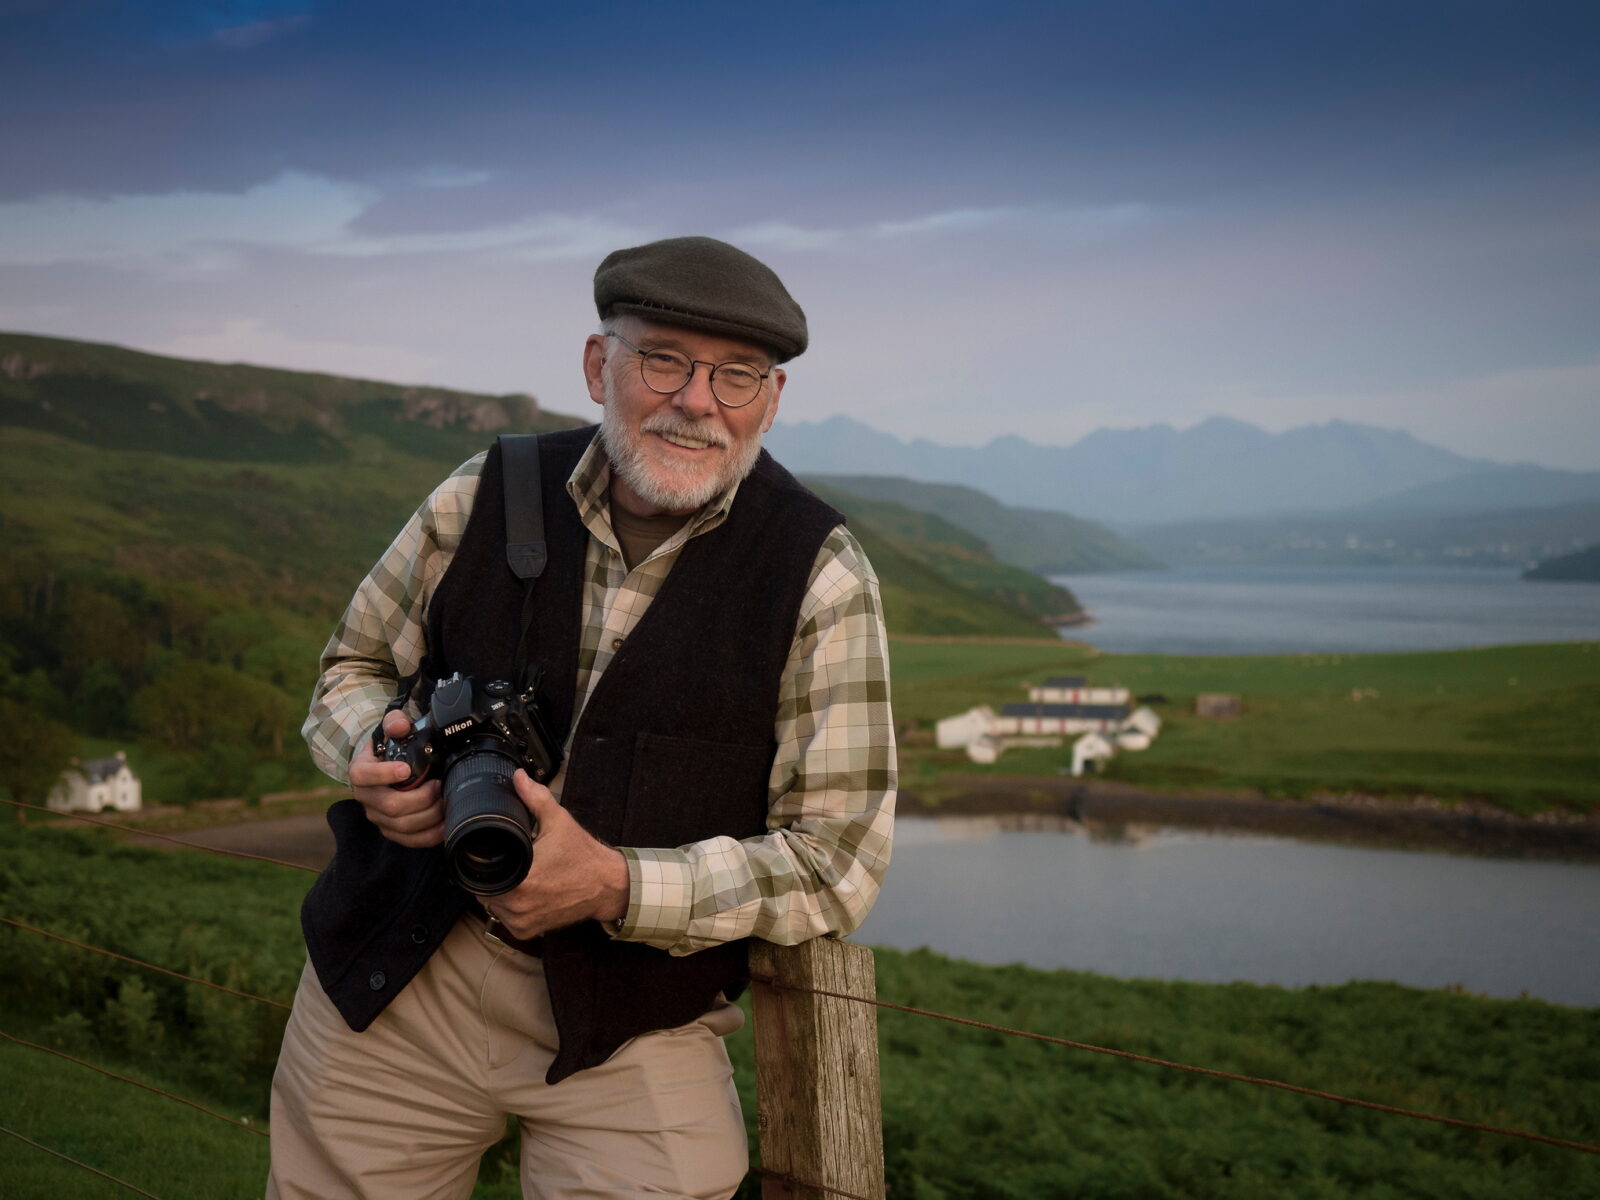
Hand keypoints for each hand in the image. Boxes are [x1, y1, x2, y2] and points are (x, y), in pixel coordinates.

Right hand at [349, 709, 444, 847]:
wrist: (385, 767)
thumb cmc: (389, 748)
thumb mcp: (389, 730)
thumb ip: (394, 722)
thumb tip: (401, 726)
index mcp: (360, 772)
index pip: (364, 776)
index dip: (384, 774)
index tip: (406, 769)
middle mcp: (366, 798)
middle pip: (391, 806)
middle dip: (421, 798)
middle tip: (439, 785)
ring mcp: (378, 817)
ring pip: (403, 825)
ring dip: (429, 815)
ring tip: (445, 801)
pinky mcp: (391, 830)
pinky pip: (410, 840)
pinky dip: (430, 835)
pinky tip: (445, 824)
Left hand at [482, 770, 630, 939]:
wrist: (607, 886)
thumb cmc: (583, 856)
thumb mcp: (559, 821)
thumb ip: (535, 798)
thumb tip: (518, 778)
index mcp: (521, 877)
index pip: (478, 874)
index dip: (478, 864)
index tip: (487, 855)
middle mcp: (519, 903)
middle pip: (483, 890)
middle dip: (489, 876)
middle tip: (505, 863)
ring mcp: (523, 920)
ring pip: (493, 906)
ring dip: (498, 894)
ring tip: (514, 877)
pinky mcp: (529, 931)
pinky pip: (506, 920)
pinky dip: (510, 909)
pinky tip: (523, 894)